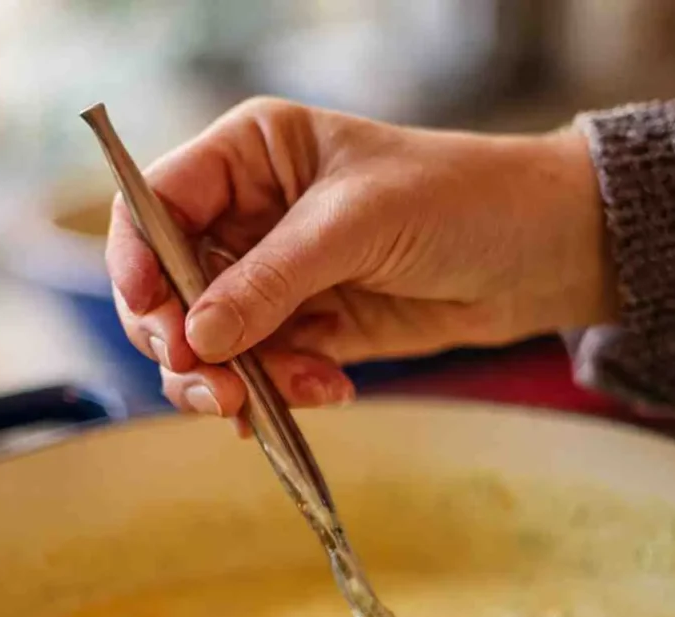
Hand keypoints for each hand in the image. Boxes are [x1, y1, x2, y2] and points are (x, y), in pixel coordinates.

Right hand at [107, 97, 614, 417]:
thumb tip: (196, 338)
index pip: (155, 204)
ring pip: (209, 341)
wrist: (538, 253)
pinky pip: (262, 369)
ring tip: (270, 402)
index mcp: (250, 155)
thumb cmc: (460, 200)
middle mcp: (250, 217)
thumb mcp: (357, 225)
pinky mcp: (306, 328)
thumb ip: (271, 280)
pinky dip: (281, 391)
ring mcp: (275, 278)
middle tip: (218, 389)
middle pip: (169, 287)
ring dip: (232, 380)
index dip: (137, 262)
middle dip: (183, 343)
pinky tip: (329, 390)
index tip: (154, 318)